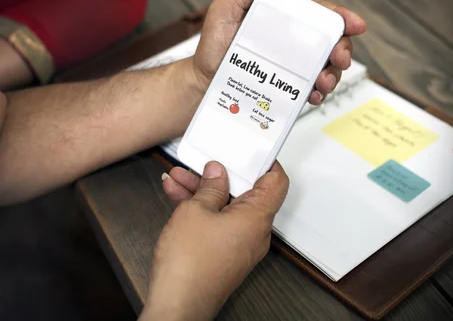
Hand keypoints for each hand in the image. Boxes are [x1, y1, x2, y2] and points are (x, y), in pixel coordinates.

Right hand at [140, 161, 287, 320]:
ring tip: (177, 176)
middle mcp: (253, 232)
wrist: (177, 304)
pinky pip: (216, 223)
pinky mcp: (222, 254)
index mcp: (256, 218)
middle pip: (245, 193)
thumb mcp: (196, 211)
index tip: (251, 149)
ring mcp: (238, 244)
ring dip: (202, 191)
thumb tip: (218, 173)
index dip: (266, 163)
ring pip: (225, 207)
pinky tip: (175, 195)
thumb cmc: (190, 263)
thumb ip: (210, 187)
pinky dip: (199, 209)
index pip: (276, 183)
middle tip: (203, 160)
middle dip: (220, 175)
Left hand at [191, 0, 366, 104]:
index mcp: (284, 21)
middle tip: (339, 59)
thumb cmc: (213, 44)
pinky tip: (312, 95)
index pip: (320, 15)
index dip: (343, 18)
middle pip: (331, 43)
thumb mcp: (226, 8)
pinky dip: (317, 93)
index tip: (355, 25)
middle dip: (343, 51)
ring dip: (332, 75)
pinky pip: (310, 91)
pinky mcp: (286, 88)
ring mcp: (291, 67)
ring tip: (323, 81)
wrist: (203, 79)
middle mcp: (292, 43)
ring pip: (325, 69)